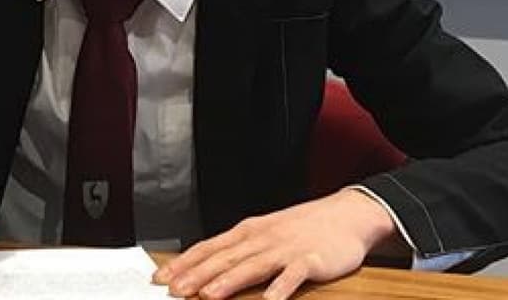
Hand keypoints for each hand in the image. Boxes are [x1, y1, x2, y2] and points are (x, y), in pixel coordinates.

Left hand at [152, 189, 398, 299]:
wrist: (346, 215)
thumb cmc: (302, 228)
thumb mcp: (266, 233)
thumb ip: (239, 251)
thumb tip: (206, 269)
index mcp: (248, 232)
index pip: (209, 247)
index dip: (184, 263)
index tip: (161, 278)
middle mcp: (263, 238)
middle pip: (225, 258)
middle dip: (197, 275)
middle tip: (174, 291)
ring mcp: (286, 249)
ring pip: (253, 265)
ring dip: (230, 281)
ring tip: (209, 295)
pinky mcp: (310, 260)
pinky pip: (293, 276)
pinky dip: (280, 289)